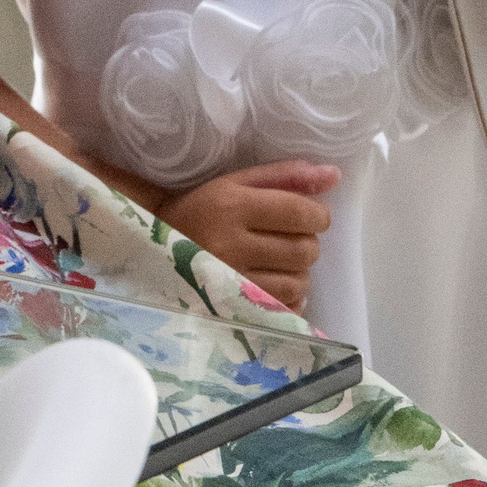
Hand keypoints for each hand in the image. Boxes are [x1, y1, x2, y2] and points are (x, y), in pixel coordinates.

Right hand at [153, 159, 338, 311]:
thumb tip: (333, 175)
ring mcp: (231, 282)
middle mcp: (230, 244)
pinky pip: (286, 310)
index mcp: (230, 204)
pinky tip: (271, 284)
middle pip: (304, 250)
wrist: (153, 250)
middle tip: (289, 238)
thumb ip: (283, 177)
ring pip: (299, 282)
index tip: (312, 216)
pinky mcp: (233, 312)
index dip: (318, 215)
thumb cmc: (199, 210)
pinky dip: (288, 298)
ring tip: (278, 262)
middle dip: (307, 243)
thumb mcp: (233, 183)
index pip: (299, 212)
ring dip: (298, 271)